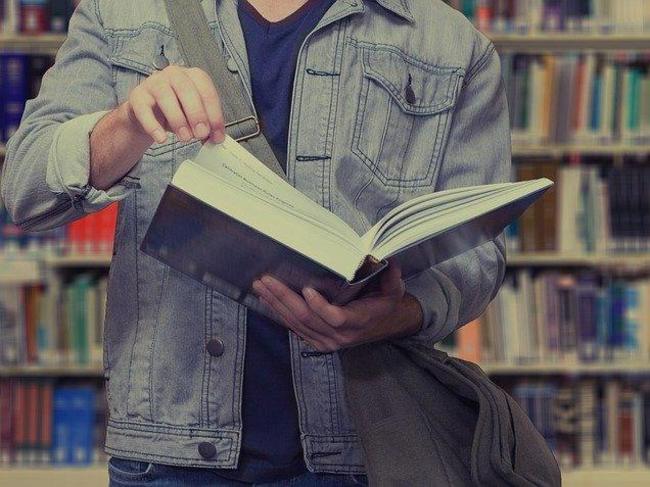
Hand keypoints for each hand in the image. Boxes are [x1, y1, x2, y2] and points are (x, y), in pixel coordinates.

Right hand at [124, 65, 224, 145]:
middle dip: (196, 114)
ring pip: (165, 96)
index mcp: (193, 77)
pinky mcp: (138, 96)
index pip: (207, 91)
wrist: (148, 115)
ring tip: (185, 138)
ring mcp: (154, 83)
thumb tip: (215, 138)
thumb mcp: (194, 117)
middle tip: (201, 134)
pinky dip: (153, 125)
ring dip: (177, 119)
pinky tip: (161, 138)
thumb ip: (206, 125)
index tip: (217, 135)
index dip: (214, 114)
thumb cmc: (175, 112)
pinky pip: (144, 109)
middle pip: (186, 89)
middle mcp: (174, 75)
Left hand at [252, 260, 422, 351]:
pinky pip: (294, 328)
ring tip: (261, 286)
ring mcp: (327, 341)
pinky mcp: (317, 341)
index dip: (319, 306)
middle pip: (307, 318)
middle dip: (284, 298)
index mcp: (359, 321)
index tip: (307, 289)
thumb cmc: (385, 304)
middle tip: (267, 280)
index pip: (335, 317)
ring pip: (296, 323)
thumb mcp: (394, 290)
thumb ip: (392, 277)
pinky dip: (279, 313)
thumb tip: (389, 261)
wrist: (383, 324)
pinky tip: (267, 299)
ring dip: (276, 304)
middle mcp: (340, 335)